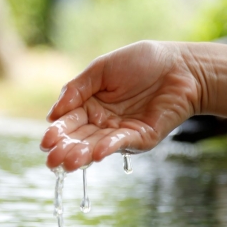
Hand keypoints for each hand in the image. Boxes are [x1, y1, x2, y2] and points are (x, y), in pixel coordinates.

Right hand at [40, 40, 207, 171]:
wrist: (180, 66)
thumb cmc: (142, 62)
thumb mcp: (101, 69)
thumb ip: (76, 89)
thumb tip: (53, 113)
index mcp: (90, 104)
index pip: (68, 121)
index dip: (57, 131)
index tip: (46, 141)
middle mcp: (102, 121)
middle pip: (79, 137)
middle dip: (65, 149)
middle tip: (52, 160)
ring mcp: (121, 132)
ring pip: (96, 145)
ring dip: (82, 155)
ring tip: (68, 163)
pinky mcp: (140, 138)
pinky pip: (121, 143)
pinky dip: (108, 148)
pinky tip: (95, 154)